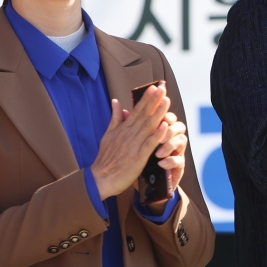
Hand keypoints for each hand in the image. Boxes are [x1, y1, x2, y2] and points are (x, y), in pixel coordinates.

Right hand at [90, 84, 169, 199]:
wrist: (100, 179)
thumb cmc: (105, 158)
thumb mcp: (108, 134)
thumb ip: (115, 118)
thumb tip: (116, 101)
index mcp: (123, 128)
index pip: (137, 110)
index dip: (146, 98)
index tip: (155, 87)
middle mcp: (129, 134)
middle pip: (144, 115)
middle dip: (154, 101)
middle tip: (163, 88)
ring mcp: (134, 145)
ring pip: (149, 126)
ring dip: (158, 113)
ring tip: (166, 101)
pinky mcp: (138, 157)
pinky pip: (149, 144)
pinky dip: (157, 135)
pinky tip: (165, 126)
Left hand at [139, 111, 188, 214]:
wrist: (147, 184)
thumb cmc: (140, 161)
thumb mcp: (135, 143)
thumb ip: (131, 125)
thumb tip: (125, 110)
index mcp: (164, 133)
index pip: (167, 118)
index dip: (163, 113)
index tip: (159, 112)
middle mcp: (172, 140)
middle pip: (178, 127)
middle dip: (170, 126)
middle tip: (164, 125)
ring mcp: (177, 153)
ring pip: (181, 141)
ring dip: (170, 144)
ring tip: (159, 151)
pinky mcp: (177, 167)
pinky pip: (178, 162)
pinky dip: (170, 161)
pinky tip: (162, 162)